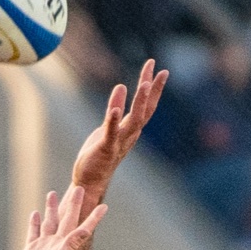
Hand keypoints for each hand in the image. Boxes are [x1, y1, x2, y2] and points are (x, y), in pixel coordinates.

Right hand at [6, 186, 107, 249]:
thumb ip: (72, 244)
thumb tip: (86, 230)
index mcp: (66, 245)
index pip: (83, 226)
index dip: (94, 217)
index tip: (105, 207)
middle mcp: (56, 244)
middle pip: (66, 218)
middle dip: (72, 203)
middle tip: (79, 188)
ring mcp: (43, 246)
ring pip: (49, 222)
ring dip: (52, 208)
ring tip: (52, 193)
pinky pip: (34, 231)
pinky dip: (35, 222)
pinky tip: (35, 213)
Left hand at [70, 60, 168, 200]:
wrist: (90, 181)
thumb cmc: (99, 154)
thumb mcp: (108, 127)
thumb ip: (116, 108)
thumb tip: (122, 86)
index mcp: (132, 129)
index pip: (147, 105)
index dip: (154, 88)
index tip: (159, 68)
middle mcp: (130, 134)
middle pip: (146, 110)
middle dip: (153, 90)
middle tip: (159, 70)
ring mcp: (119, 141)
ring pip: (134, 120)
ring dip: (140, 102)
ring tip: (145, 84)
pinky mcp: (105, 148)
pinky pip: (111, 133)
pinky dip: (113, 121)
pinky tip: (115, 109)